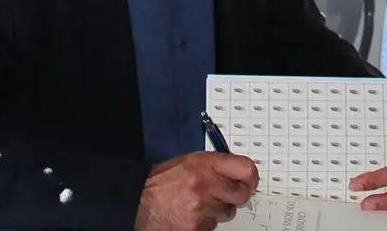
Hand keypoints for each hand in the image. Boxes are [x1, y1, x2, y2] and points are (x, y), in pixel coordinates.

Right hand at [134, 151, 258, 230]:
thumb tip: (234, 170)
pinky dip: (204, 222)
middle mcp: (205, 185)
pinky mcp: (196, 227)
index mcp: (204, 164)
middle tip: (229, 194)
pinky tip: (190, 215)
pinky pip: (212, 226)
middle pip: (242, 194)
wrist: (136, 202)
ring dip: (218, 210)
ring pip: (227, 212)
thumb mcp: (188, 162)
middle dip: (238, 195)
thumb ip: (213, 165)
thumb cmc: (158, 182)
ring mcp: (201, 208)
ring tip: (199, 204)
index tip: (250, 180)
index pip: (245, 169)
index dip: (251, 176)